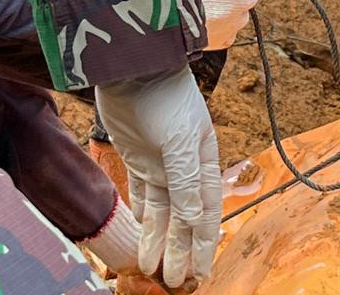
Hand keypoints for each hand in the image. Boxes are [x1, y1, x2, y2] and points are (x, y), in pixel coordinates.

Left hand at [95, 68, 221, 288]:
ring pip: (162, 211)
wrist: (133, 66)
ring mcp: (160, 163)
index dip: (204, 244)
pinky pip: (142, 194)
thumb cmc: (166, 96)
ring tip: (150, 268)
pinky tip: (141, 233)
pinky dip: (142, 215)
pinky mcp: (137, 157)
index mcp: (203, 161)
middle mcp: (184, 167)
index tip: (201, 273)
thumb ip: (185, 180)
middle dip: (180, 250)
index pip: (206, 211)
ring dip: (158, 239)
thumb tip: (192, 218)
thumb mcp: (181, 139)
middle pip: (184, 218)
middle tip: (175, 282)